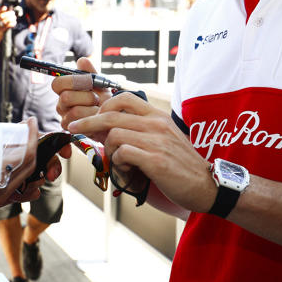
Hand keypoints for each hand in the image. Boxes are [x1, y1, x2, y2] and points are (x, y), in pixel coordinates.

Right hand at [0, 6, 16, 32]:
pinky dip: (11, 24)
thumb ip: (5, 11)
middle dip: (8, 14)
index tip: (5, 7)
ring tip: (15, 17)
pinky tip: (15, 22)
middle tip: (13, 12)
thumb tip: (11, 6)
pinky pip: (7, 26)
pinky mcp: (0, 30)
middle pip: (1, 16)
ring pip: (4, 21)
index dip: (1, 9)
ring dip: (11, 18)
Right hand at [0, 103, 43, 224]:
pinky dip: (10, 170)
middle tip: (23, 129)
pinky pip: (10, 186)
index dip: (31, 135)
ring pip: (20, 178)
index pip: (27, 155)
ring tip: (11, 140)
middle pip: (28, 167)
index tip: (31, 122)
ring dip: (20, 158)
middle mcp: (1, 193)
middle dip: (28, 145)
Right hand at [52, 57, 112, 138]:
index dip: (73, 81)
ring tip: (99, 107)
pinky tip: (98, 116)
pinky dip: (93, 117)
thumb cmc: (104, 100)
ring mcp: (65, 117)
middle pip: (66, 97)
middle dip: (86, 96)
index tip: (89, 82)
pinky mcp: (71, 129)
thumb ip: (91, 72)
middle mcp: (61, 103)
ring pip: (74, 110)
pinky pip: (81, 122)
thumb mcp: (100, 84)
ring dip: (91, 108)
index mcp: (65, 90)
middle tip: (97, 97)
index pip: (57, 83)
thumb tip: (83, 60)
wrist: (113, 117)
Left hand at [68, 93, 215, 212]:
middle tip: (74, 128)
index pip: (123, 96)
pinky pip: (122, 153)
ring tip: (115, 160)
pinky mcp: (155, 160)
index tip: (92, 117)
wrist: (206, 185)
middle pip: (110, 114)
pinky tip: (126, 170)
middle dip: (87, 122)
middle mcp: (156, 124)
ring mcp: (156, 141)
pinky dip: (117, 163)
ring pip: (113, 134)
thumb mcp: (163, 139)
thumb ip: (139, 131)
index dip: (102, 104)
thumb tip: (107, 130)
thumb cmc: (181, 165)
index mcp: (157, 116)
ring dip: (107, 149)